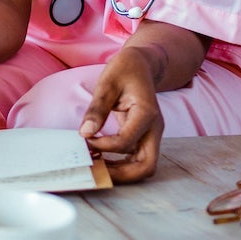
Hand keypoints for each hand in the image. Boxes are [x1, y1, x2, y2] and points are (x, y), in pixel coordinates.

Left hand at [78, 47, 164, 182]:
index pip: (127, 141)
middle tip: (95, 170)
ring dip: (121, 172)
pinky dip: (122, 165)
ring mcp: (152, 135)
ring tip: (96, 167)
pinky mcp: (145, 137)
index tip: (85, 140)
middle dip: (121, 174)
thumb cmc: (124, 70)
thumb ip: (97, 109)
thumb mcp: (107, 83)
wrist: (140, 65)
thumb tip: (85, 133)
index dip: (104, 145)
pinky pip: (137, 159)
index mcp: (147, 113)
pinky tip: (102, 159)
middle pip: (146, 165)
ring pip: (144, 166)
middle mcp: (155, 128)